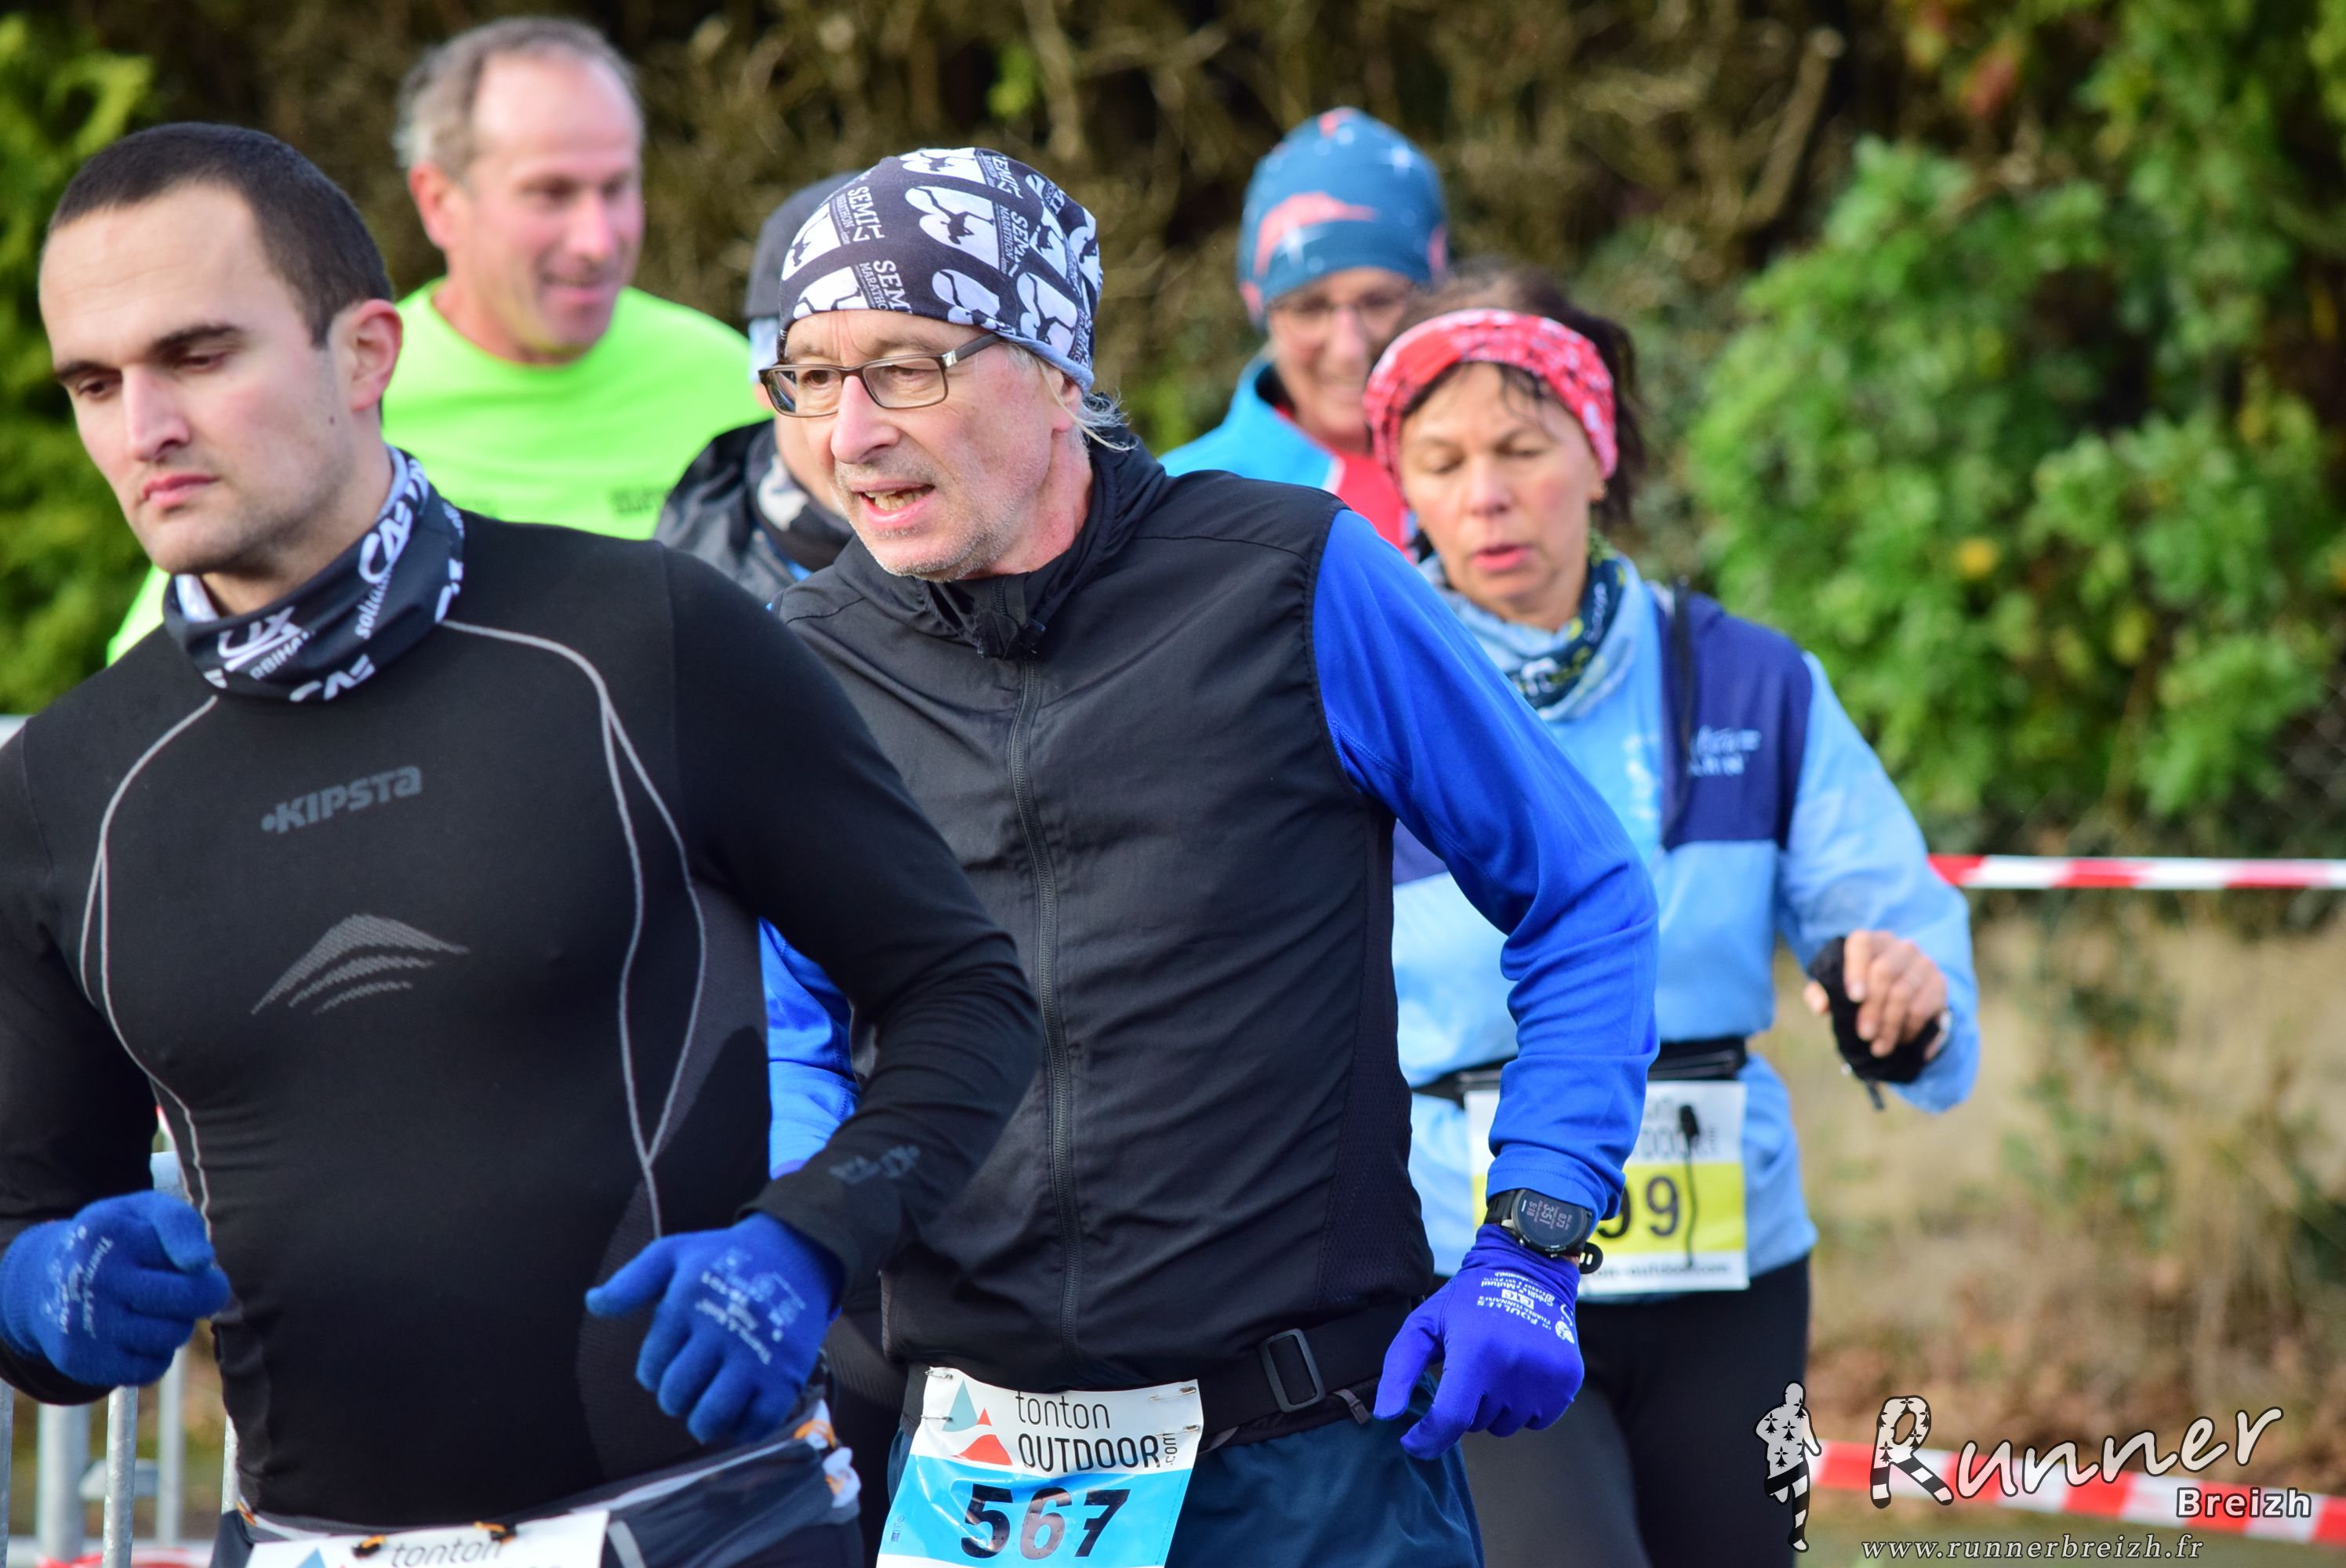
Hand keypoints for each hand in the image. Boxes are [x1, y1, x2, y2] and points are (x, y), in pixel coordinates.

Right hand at [0, 1191, 229, 1387]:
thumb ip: (180, 1224)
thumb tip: (200, 1263)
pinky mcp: (84, 1361)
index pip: (193, 1265)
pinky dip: (155, 1354)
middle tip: (188, 1291)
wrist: (44, 1282)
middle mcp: (97, 1280)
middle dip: (202, 1298)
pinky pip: (151, 1368)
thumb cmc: (115, 1241)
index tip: (199, 1268)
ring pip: (173, 1336)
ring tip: (156, 1309)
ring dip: (177, 1325)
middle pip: (189, 1301)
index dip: (208, 1271)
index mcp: (115, 1236)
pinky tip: (137, 1333)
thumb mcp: (144, 1211)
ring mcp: (87, 1324)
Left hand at [586, 1213, 840, 1445]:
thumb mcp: (675, 1253)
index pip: (650, 1367)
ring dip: (703, 1420)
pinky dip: (742, 1427)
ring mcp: (755, 1357)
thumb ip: (632, 1281)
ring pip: (710, 1418)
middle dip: (676, 1396)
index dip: (655, 1371)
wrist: (798, 1251)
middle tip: (693, 1381)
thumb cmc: (727, 1257)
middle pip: (675, 1396)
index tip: (674, 1358)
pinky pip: (755, 1425)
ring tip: (711, 1403)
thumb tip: (592, 1305)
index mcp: (687, 1302)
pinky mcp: (786, 1376)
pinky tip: (742, 1406)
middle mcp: (720, 1331)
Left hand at [1373, 1224, 1583, 1458]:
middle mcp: (1514, 1366)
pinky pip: (1536, 1421)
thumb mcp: (1424, 1324)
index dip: (1427, 1440)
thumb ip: (1399, 1369)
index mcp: (1475, 1352)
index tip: (1413, 1442)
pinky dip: (1523, 1406)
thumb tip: (1386, 1416)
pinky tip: (1520, 1372)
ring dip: (1494, 1407)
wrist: (1528, 1272)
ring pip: (1505, 1426)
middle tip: (1469, 1366)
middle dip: (1465, 1405)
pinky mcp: (1568, 1381)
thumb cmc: (1467, 1301)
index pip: (1450, 1419)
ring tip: (1496, 1365)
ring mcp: (1545, 1376)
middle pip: (1476, 1424)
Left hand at [1803, 929, 1946, 1059]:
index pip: (1861, 944)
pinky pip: (1924, 1007)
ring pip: (1905, 993)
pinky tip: (1899, 1041)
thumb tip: (1821, 1007)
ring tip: (1879, 1047)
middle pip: (1884, 972)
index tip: (1853, 998)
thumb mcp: (1837, 987)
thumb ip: (1822, 992)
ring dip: (1890, 1025)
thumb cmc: (1860, 987)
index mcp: (1869, 941)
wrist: (1901, 990)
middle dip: (1872, 1008)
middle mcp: (1898, 946)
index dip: (1856, 969)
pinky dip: (1909, 1028)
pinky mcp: (1938, 982)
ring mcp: (1922, 962)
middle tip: (1864, 1035)